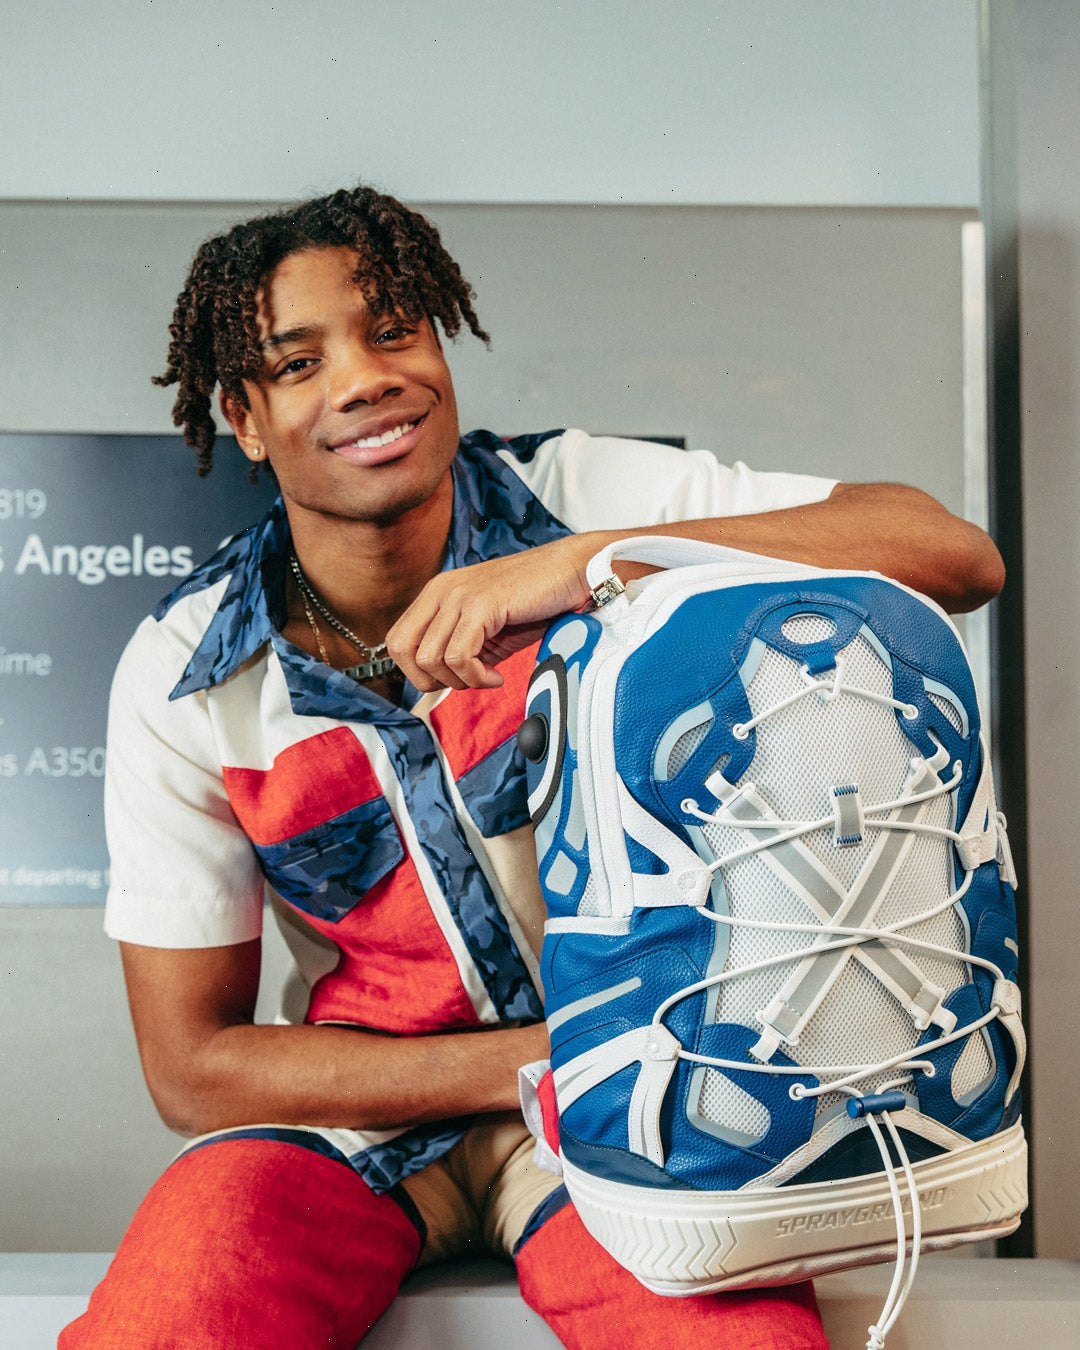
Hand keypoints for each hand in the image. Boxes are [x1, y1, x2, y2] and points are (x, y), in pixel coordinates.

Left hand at [386, 534, 596, 690]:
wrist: (571, 572)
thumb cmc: (535, 601)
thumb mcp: (486, 628)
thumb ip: (459, 649)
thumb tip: (438, 683)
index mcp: (437, 593)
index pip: (398, 640)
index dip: (417, 671)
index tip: (451, 679)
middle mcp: (441, 590)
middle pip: (403, 650)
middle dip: (432, 680)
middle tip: (466, 682)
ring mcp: (459, 595)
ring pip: (431, 659)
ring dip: (460, 681)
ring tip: (489, 675)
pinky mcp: (481, 604)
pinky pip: (459, 657)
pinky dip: (477, 677)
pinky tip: (498, 675)